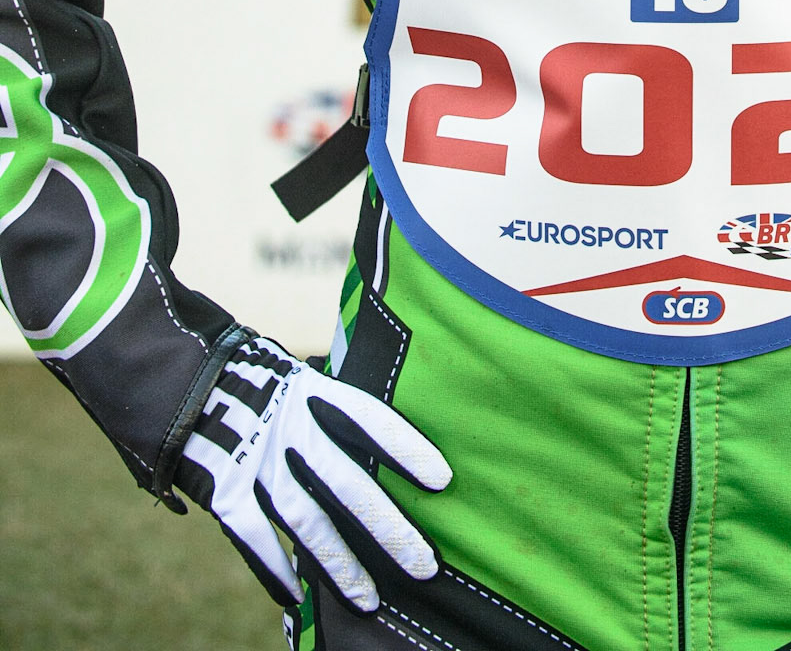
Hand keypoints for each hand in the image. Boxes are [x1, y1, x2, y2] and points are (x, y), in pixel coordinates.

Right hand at [176, 333, 450, 611]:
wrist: (169, 370)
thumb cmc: (244, 374)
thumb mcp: (290, 374)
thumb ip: (323, 406)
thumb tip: (368, 437)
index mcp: (310, 390)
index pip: (368, 418)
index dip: (405, 447)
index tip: (443, 478)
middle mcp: (288, 426)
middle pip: (348, 483)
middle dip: (388, 526)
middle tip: (426, 562)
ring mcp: (254, 458)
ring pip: (306, 519)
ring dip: (340, 563)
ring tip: (371, 599)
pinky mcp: (220, 485)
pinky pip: (251, 536)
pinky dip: (273, 568)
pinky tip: (296, 599)